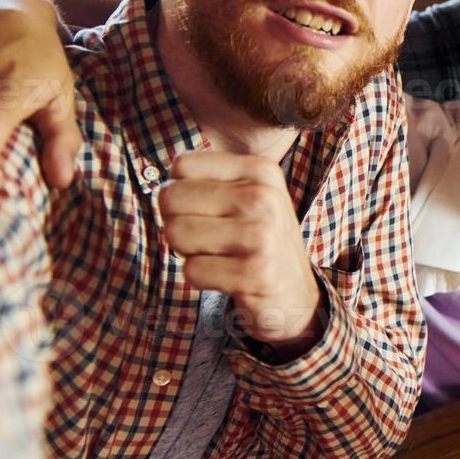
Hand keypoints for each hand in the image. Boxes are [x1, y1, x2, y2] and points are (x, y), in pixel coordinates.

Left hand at [159, 150, 323, 360]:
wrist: (296, 293)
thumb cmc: (259, 240)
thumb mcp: (247, 195)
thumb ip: (206, 178)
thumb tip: (164, 187)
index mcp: (261, 171)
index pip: (182, 166)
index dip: (180, 191)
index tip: (205, 208)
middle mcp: (264, 197)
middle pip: (171, 198)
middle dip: (177, 222)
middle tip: (207, 236)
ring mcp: (263, 235)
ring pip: (176, 233)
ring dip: (187, 251)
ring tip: (218, 255)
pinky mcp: (257, 273)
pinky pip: (192, 271)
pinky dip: (200, 278)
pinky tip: (226, 277)